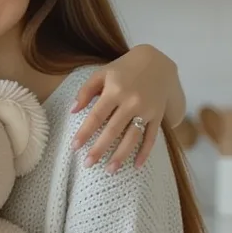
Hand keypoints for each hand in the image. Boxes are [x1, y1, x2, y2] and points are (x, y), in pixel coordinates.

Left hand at [69, 44, 178, 170]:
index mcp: (115, 90)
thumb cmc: (123, 69)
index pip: (97, 115)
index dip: (85, 132)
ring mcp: (147, 110)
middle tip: (88, 164)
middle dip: (100, 149)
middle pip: (113, 130)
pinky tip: (136, 166)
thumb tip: (73, 111)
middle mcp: (132, 101)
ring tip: (110, 170)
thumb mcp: (102, 73)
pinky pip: (151, 137)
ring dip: (121, 155)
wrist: (157, 62)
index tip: (75, 147)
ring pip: (132, 137)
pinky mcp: (158, 116)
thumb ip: (86, 91)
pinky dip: (145, 152)